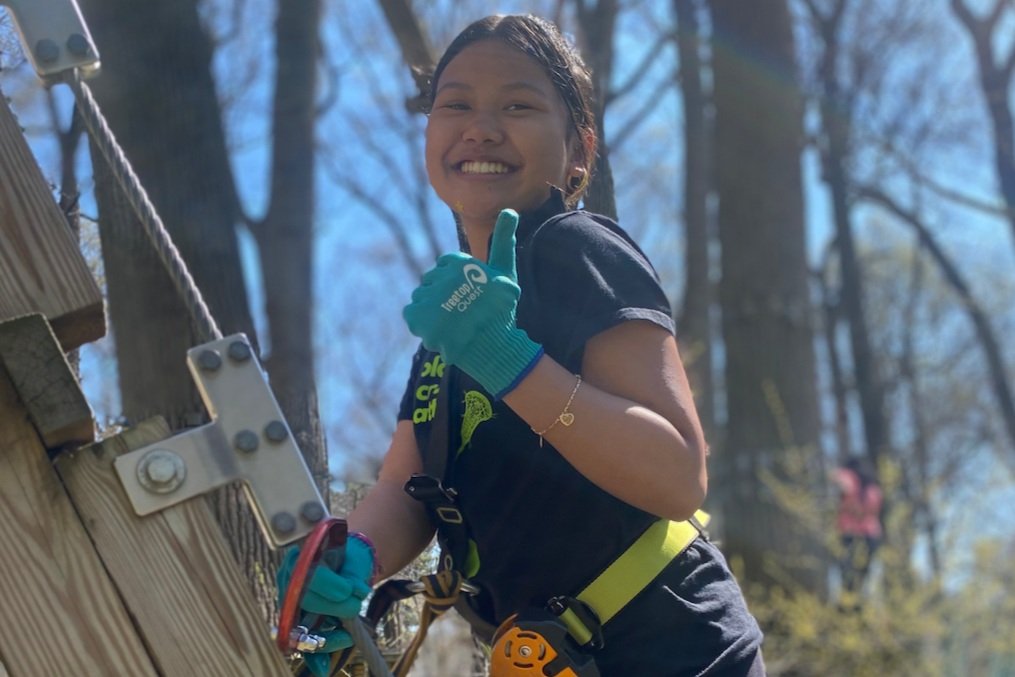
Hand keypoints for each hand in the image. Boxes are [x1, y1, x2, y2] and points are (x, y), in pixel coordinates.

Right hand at [276, 536, 375, 664]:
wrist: (348, 564)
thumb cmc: (350, 560)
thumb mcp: (353, 562)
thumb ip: (352, 575)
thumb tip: (356, 592)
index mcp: (301, 558)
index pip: (308, 574)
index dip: (328, 584)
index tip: (350, 589)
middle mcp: (290, 581)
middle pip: (306, 600)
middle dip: (334, 608)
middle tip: (355, 607)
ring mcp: (291, 602)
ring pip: (301, 626)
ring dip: (326, 637)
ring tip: (347, 637)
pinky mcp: (298, 621)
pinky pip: (302, 642)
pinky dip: (314, 655)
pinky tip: (323, 668)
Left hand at [403, 209, 542, 397]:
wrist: (494, 346)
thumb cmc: (502, 310)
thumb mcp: (506, 272)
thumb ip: (503, 241)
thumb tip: (509, 210)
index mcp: (458, 262)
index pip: (444, 267)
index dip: (456, 283)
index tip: (468, 297)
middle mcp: (441, 276)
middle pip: (431, 282)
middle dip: (443, 296)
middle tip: (461, 313)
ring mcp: (428, 297)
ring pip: (421, 298)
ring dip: (432, 311)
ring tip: (452, 324)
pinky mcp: (417, 317)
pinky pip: (412, 315)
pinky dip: (422, 324)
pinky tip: (440, 331)